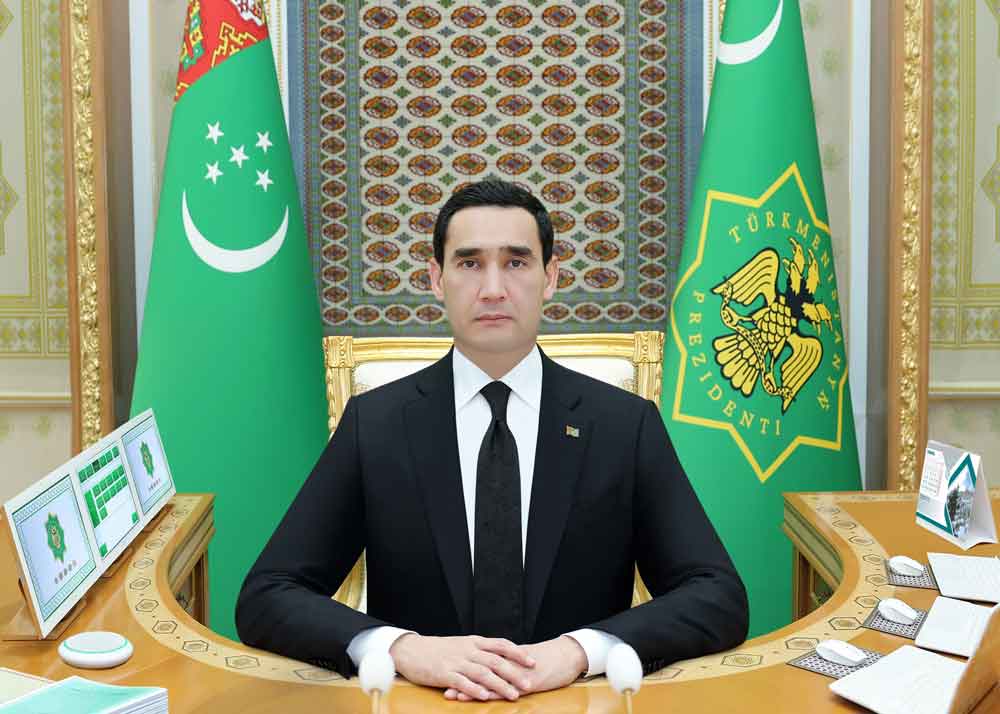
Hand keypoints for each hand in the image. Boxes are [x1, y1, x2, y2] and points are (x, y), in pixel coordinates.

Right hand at [389, 634, 535, 701]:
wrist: (412, 650)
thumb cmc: (439, 650)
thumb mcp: (462, 645)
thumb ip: (480, 650)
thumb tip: (500, 656)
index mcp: (474, 642)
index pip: (500, 644)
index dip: (517, 652)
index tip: (532, 661)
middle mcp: (468, 650)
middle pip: (495, 661)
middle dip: (514, 673)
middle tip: (528, 684)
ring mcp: (456, 661)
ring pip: (482, 673)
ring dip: (499, 685)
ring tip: (513, 695)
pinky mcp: (444, 673)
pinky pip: (462, 681)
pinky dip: (474, 689)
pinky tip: (484, 696)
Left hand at [444, 636, 587, 700]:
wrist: (567, 655)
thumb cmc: (546, 658)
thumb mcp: (523, 659)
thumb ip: (508, 661)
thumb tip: (493, 666)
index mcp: (505, 655)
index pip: (478, 660)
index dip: (462, 667)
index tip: (445, 671)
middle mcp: (507, 662)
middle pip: (479, 670)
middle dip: (461, 678)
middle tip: (442, 684)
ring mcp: (516, 671)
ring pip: (490, 680)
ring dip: (471, 689)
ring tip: (454, 695)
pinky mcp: (527, 681)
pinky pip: (507, 688)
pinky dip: (494, 694)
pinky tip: (483, 699)